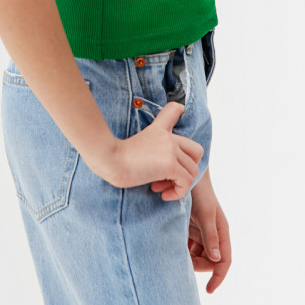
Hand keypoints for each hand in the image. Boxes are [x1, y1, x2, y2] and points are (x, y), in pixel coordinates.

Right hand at [88, 101, 203, 200]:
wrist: (109, 159)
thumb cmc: (115, 157)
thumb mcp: (131, 143)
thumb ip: (146, 144)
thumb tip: (153, 163)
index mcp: (159, 130)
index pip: (175, 110)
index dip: (179, 113)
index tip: (176, 124)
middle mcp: (169, 138)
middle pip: (196, 152)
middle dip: (188, 168)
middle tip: (168, 178)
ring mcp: (171, 150)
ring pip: (193, 171)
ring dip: (179, 184)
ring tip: (160, 187)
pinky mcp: (170, 165)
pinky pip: (186, 182)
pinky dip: (178, 193)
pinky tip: (162, 195)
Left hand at [152, 167, 230, 292]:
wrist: (186, 174)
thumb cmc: (199, 192)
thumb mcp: (205, 214)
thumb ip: (210, 236)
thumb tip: (216, 260)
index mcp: (221, 231)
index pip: (224, 261)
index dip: (218, 277)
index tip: (209, 290)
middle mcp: (212, 233)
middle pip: (208, 261)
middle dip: (198, 266)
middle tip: (182, 264)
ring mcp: (200, 230)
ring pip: (196, 254)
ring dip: (188, 258)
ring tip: (174, 254)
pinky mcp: (188, 226)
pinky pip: (186, 245)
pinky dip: (180, 249)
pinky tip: (170, 246)